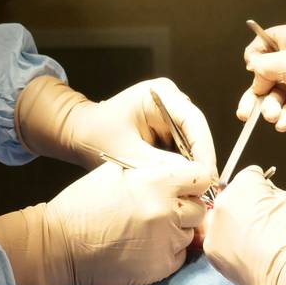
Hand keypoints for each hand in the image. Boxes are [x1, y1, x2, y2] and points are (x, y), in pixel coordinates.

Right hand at [0, 158, 215, 284]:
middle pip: (200, 208)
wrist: (62, 244)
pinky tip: (146, 246)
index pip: (201, 177)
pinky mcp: (161, 267)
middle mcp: (168, 212)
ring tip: (150, 230)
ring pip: (189, 234)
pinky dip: (168, 251)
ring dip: (177, 230)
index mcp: (157, 182)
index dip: (197, 180)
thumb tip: (175, 177)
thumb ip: (150, 172)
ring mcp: (166, 242)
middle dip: (187, 207)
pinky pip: (179, 256)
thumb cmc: (84, 203)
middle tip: (166, 209)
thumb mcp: (115, 171)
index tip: (190, 185)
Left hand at [16, 76, 215, 171]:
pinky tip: (182, 186)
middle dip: (200, 161)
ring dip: (192, 167)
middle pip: (196, 133)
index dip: (204, 150)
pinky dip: (182, 168)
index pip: (193, 121)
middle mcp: (171, 100)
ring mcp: (170, 115)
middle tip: (205, 190)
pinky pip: (181, 150)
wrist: (78, 133)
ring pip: (192, 144)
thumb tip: (190, 178)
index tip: (207, 177)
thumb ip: (158, 164)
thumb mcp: (126, 152)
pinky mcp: (167, 130)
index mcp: (160, 93)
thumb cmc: (95, 135)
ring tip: (194, 191)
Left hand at [203, 166, 285, 284]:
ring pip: (222, 216)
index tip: (267, 198)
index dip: (262, 185)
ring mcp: (213, 224)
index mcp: (244, 183)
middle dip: (244, 203)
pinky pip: (217, 238)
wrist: (285, 273)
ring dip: (232, 222)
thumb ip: (271, 190)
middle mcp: (223, 199)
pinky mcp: (209, 247)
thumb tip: (263, 192)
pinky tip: (243, 252)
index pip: (251, 174)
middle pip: (233, 194)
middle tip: (259, 221)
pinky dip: (227, 243)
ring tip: (250, 239)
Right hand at [240, 22, 285, 131]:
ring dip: (272, 107)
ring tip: (272, 116)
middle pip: (268, 74)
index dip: (254, 58)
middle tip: (245, 112)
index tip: (250, 71)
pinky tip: (283, 123)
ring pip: (279, 93)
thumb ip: (264, 67)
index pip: (265, 44)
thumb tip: (253, 68)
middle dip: (257, 94)